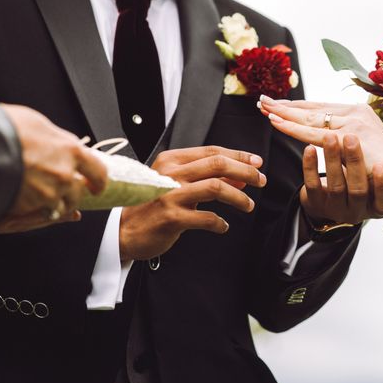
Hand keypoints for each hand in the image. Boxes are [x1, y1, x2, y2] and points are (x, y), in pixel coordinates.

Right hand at [0, 104, 107, 233]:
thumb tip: (64, 145)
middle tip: (63, 191)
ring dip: (55, 203)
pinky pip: (40, 213)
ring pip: (61, 206)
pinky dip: (37, 211)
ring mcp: (49, 193)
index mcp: (72, 151)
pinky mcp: (31, 206)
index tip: (97, 187)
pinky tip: (28, 202)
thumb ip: (57, 140)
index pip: (98, 170)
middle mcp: (65, 174)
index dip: (99, 181)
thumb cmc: (6, 129)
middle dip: (73, 194)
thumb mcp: (39, 125)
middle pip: (78, 192)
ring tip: (41, 197)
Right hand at [119, 146, 266, 260]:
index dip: (239, 156)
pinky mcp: (171, 217)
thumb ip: (204, 177)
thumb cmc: (150, 206)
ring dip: (238, 196)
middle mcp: (171, 174)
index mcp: (172, 160)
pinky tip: (223, 226)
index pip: (212, 151)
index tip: (257, 162)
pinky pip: (206, 218)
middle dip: (245, 171)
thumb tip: (240, 177)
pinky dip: (220, 222)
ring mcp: (170, 195)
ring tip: (248, 205)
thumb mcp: (175, 184)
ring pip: (216, 187)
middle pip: (218, 165)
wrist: (122, 231)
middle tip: (260, 181)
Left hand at [258, 96, 382, 175]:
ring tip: (264, 107)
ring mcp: (351, 124)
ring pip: (309, 118)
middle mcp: (356, 113)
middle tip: (263, 100)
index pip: (323, 108)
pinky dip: (292, 126)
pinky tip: (275, 122)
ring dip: (284, 112)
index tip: (280, 105)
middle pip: (313, 109)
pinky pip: (312, 132)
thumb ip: (356, 139)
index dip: (301, 106)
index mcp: (361, 113)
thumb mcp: (371, 147)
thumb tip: (342, 136)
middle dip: (287, 105)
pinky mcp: (346, 138)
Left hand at [300, 133, 382, 225]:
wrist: (329, 202)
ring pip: (335, 186)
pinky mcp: (316, 204)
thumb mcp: (377, 176)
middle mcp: (357, 211)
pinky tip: (309, 149)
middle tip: (352, 139)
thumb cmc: (360, 183)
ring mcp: (335, 209)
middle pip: (357, 191)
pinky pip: (312, 186)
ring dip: (332, 159)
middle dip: (355, 163)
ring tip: (330, 137)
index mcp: (377, 206)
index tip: (382, 165)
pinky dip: (310, 166)